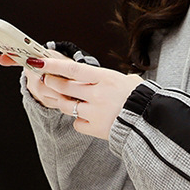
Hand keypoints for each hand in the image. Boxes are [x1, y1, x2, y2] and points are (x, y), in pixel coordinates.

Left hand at [0, 53, 144, 139]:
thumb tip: (99, 76)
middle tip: (48, 80)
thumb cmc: (143, 99)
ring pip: (67, 106)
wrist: (151, 122)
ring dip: (65, 102)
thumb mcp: (129, 81)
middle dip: (52, 82)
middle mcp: (97, 94)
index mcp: (106, 78)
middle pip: (63, 87)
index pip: (72, 68)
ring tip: (73, 100)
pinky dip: (79, 121)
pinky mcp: (96, 128)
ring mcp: (95, 112)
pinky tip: (88, 118)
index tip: (38, 61)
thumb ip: (110, 78)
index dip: (53, 65)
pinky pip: (77, 123)